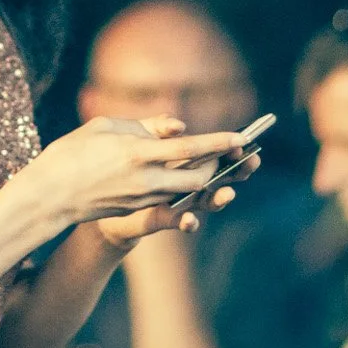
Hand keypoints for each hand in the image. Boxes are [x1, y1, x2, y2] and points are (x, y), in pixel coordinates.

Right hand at [11, 116, 248, 241]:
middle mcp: (145, 179)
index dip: (219, 142)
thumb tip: (179, 127)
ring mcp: (141, 198)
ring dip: (200, 178)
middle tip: (224, 152)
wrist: (47, 195)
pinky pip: (168, 197)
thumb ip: (146, 124)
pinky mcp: (136, 209)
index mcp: (137, 153)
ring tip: (209, 163)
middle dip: (217, 166)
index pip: (190, 147)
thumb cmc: (71, 153)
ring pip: (186, 191)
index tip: (242, 137)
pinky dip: (179, 186)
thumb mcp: (106, 126)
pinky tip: (179, 174)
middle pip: (198, 177)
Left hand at [94, 146, 260, 247]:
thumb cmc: (119, 163)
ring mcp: (177, 201)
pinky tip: (190, 221)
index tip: (244, 140)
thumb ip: (157, 132)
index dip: (229, 148)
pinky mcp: (161, 219)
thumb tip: (178, 124)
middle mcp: (186, 182)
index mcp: (184, 161)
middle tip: (252, 163)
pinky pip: (179, 223)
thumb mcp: (137, 143)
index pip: (214, 153)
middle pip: (220, 177)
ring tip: (227, 194)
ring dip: (219, 199)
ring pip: (206, 202)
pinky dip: (187, 223)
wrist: (95, 193)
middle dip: (237, 171)